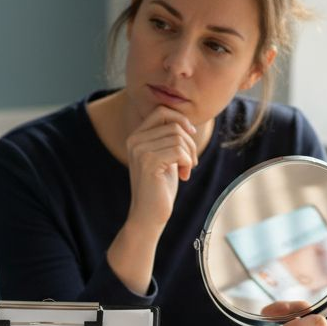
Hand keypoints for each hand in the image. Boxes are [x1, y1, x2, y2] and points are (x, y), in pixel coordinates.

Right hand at [124, 105, 197, 231]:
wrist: (149, 214)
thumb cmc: (160, 187)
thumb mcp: (165, 157)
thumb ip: (168, 138)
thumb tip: (185, 121)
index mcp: (136, 136)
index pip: (162, 111)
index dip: (181, 119)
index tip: (190, 134)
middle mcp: (135, 140)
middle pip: (174, 125)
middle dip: (189, 142)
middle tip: (191, 162)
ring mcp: (140, 150)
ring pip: (179, 138)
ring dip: (190, 155)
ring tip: (187, 170)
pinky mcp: (149, 162)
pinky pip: (180, 152)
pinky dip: (188, 163)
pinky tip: (184, 176)